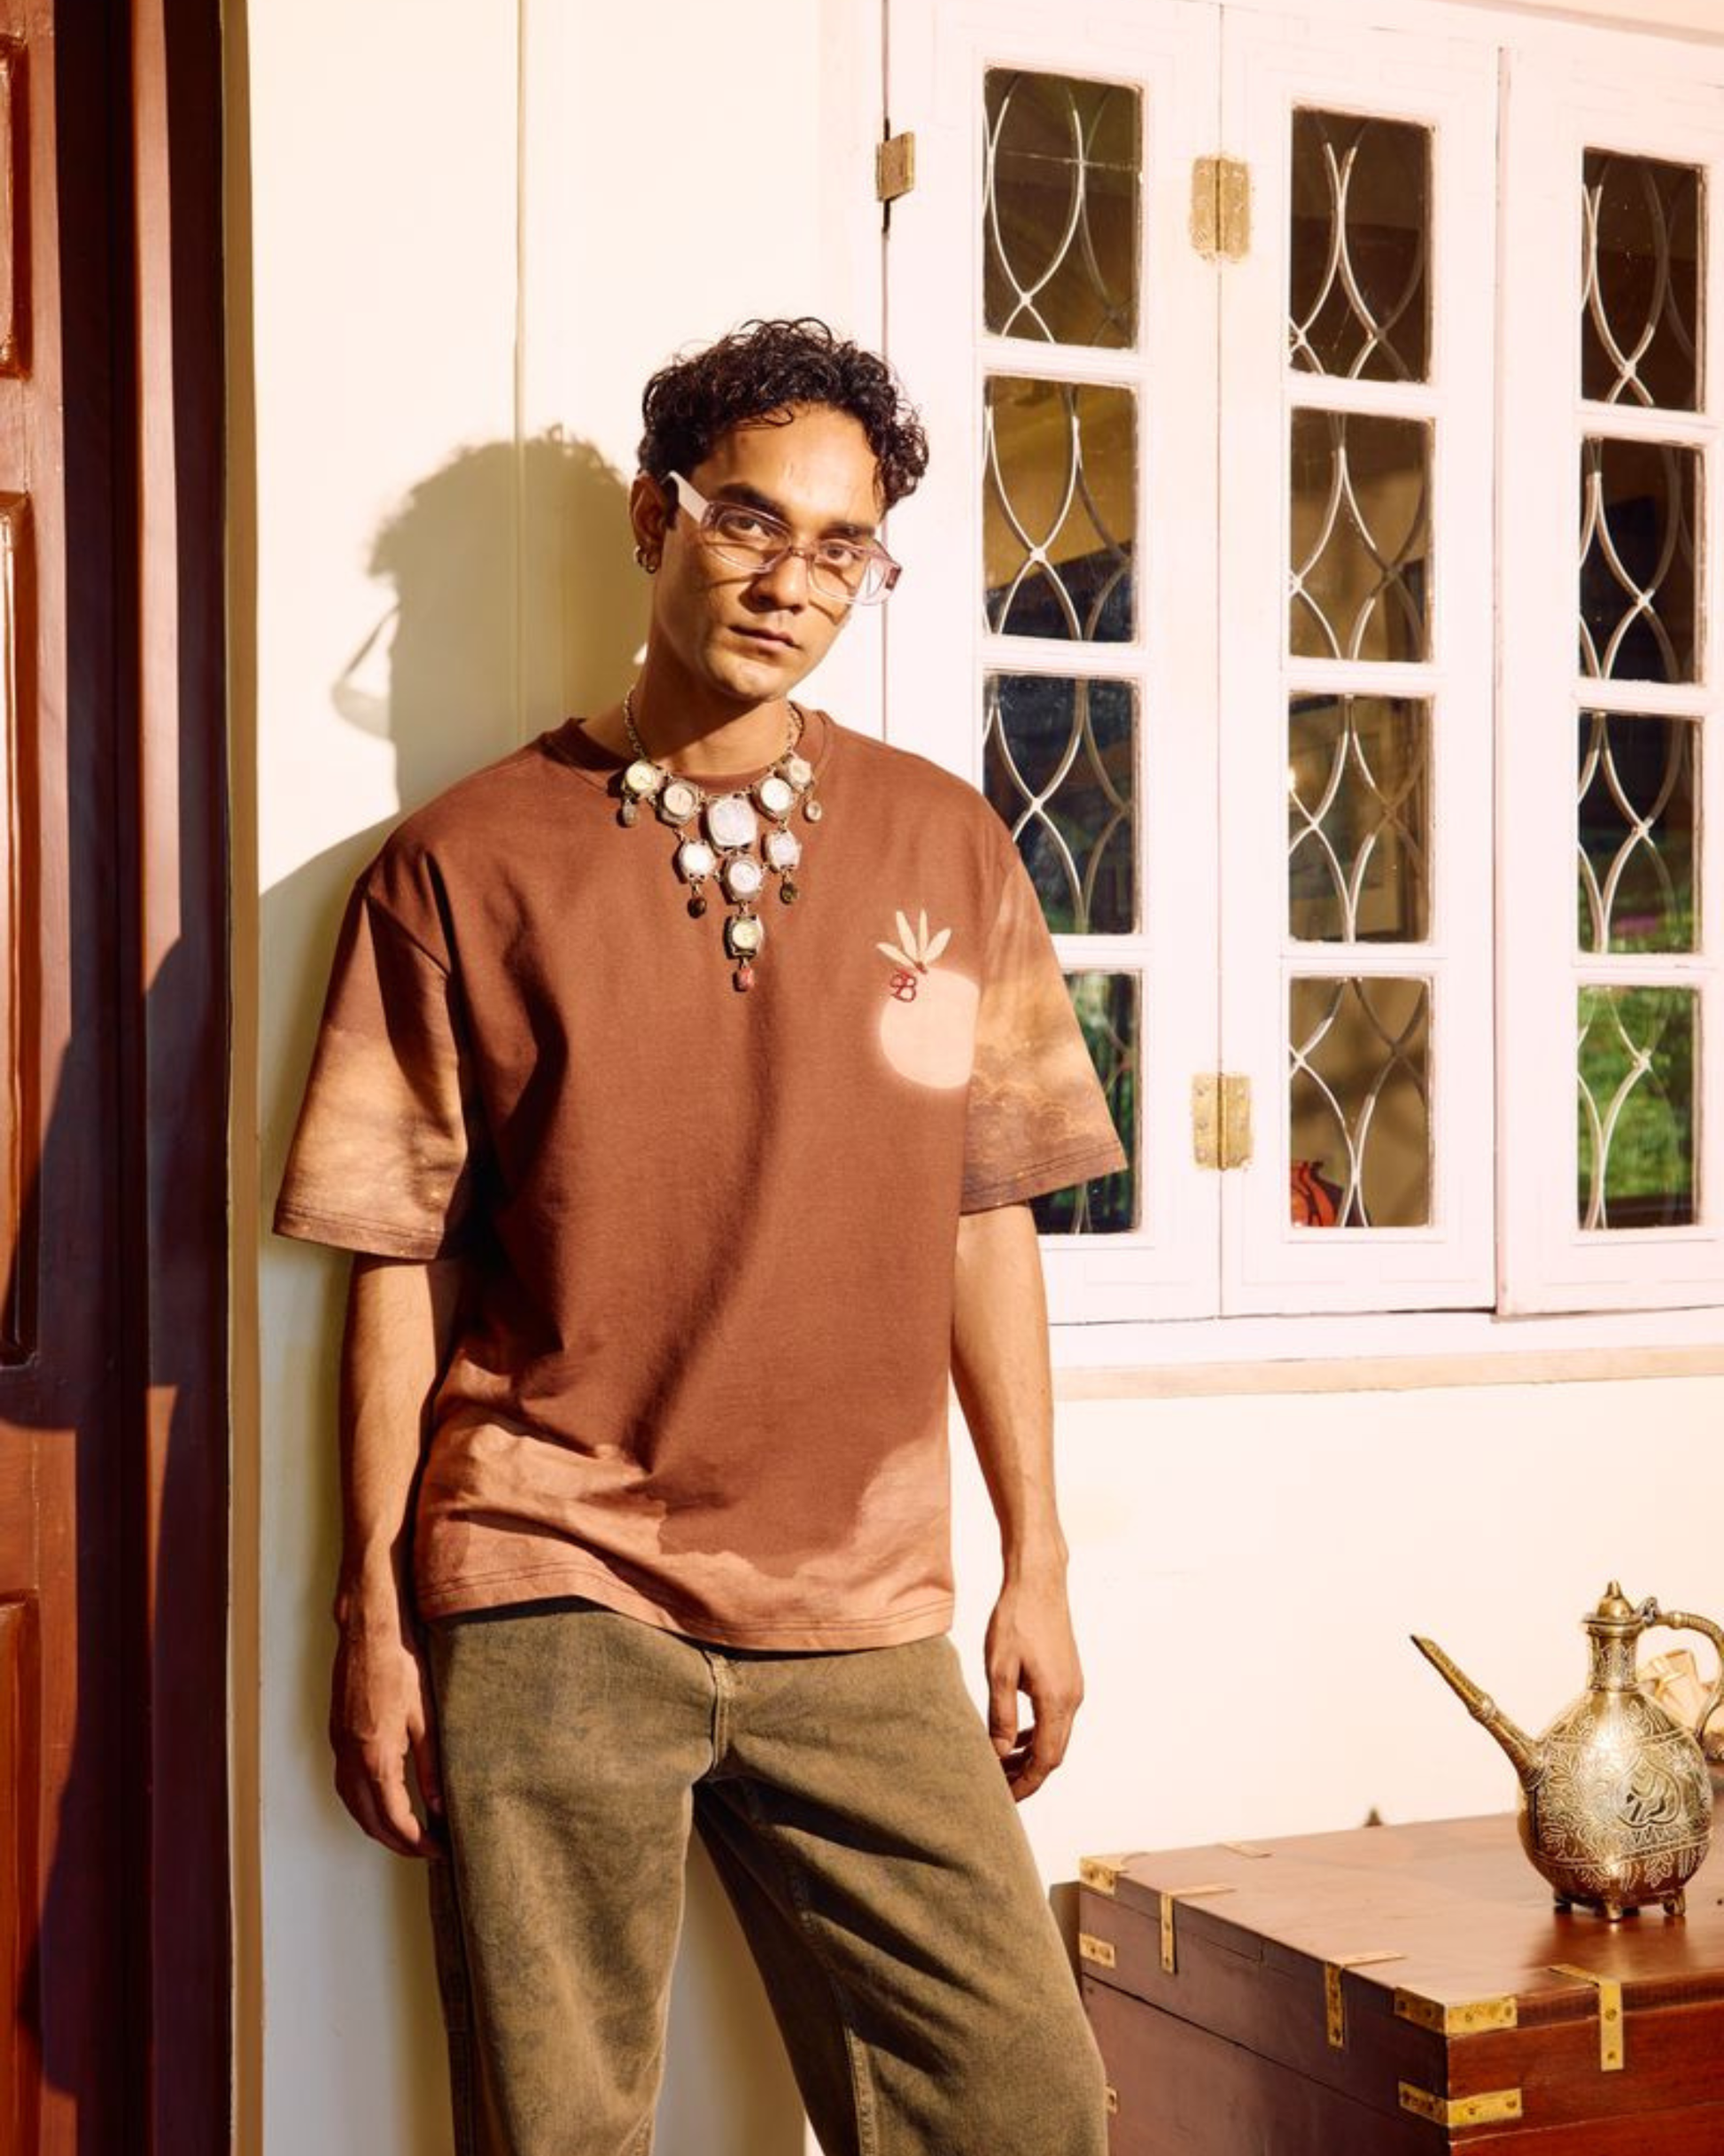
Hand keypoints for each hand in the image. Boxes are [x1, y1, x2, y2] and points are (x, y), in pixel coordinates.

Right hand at [330, 1590, 444, 1858]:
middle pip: (370, 1822)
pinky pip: (346, 1787)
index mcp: (377, 1757)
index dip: (417, 1841)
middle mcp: (352, 1760)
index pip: (395, 1818)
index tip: (438, 1849)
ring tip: (408, 1835)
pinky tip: (382, 1804)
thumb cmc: (399, 1667)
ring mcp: (339, 1750)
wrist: (367, 1635)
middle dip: (398, 1843)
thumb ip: (430, 1766)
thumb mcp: (424, 1718)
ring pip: (354, 1808)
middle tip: (426, 1850)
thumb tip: (439, 1804)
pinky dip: (364, 1806)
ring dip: (378, 1827)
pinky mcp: (336, 1739)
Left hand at [984, 1573, 1083, 1802]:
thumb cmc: (1016, 1619)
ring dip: (1031, 1755)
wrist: (1039, 1581)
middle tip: (997, 1787)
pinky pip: (1056, 1718)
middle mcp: (1073, 1698)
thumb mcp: (999, 1670)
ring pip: (1055, 1737)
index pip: (1045, 1760)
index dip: (1025, 1784)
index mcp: (1057, 1701)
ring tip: (1002, 1765)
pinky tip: (1016, 1734)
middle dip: (1027, 1775)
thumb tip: (998, 1755)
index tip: (1003, 1799)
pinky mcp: (1068, 1677)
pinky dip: (1037, 1734)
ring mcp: (1074, 1687)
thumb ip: (1001, 1716)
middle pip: (1054, 1754)